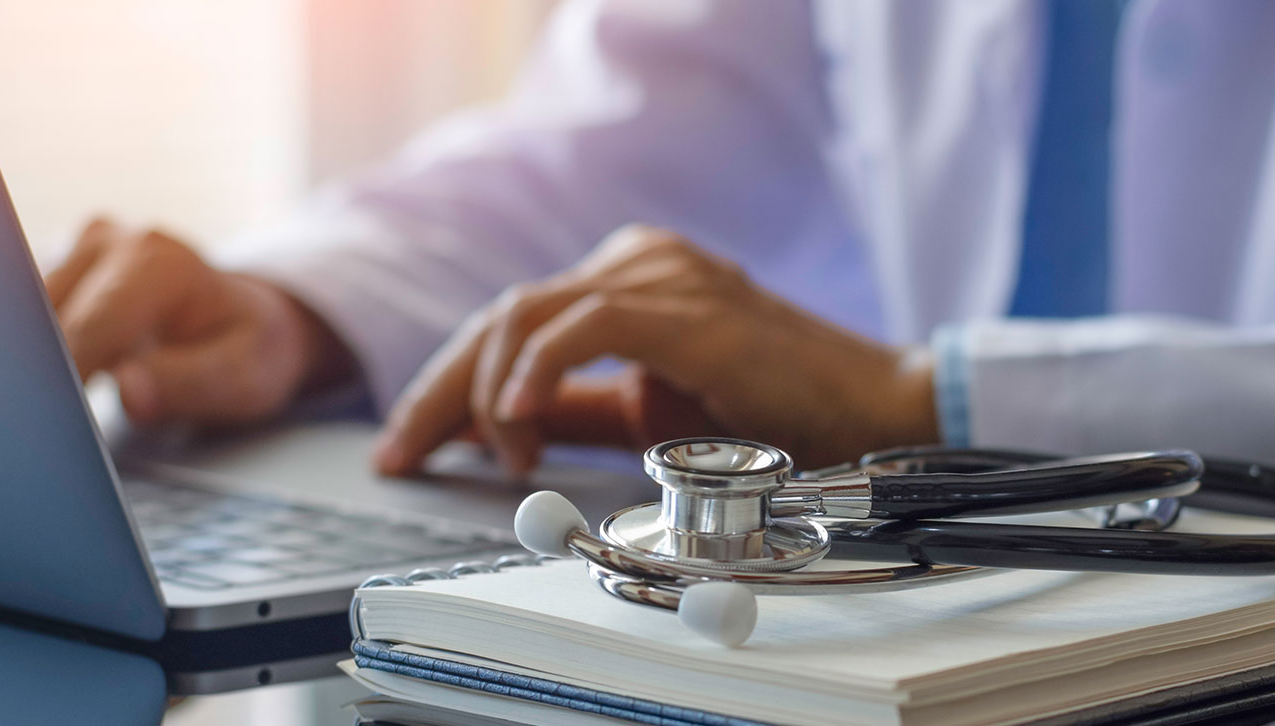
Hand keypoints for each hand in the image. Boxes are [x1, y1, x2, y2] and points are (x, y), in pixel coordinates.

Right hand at [43, 219, 351, 425]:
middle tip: (47, 429)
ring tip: (52, 409)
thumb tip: (129, 390)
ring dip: (31, 363)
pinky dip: (32, 351)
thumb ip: (187, 383)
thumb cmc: (250, 349)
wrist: (252, 319)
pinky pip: (26, 312)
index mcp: (162, 263)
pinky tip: (48, 385)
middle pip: (46, 317)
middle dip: (40, 375)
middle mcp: (116, 242)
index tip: (54, 428)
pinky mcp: (63, 266)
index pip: (90, 327)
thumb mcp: (244, 376)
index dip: (66, 381)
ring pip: (25, 315)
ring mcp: (83, 248)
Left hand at [374, 224, 937, 476]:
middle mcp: (638, 262)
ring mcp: (662, 275)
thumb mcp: (649, 419)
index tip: (406, 444)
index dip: (447, 385)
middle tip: (403, 451)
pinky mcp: (685, 305)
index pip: (511, 323)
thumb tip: (497, 433)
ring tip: (501, 451)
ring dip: (489, 392)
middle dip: (441, 390)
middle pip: (502, 314)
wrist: (871, 410)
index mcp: (628, 280)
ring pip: (527, 314)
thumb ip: (576, 414)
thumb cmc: (777, 414)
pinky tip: (519, 416)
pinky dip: (536, 369)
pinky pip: (583, 325)